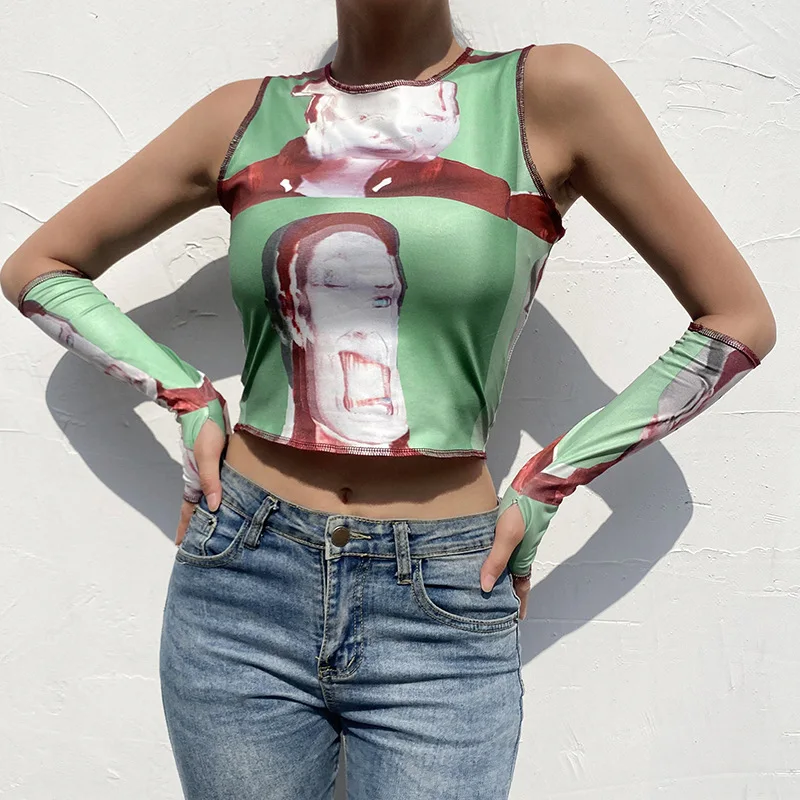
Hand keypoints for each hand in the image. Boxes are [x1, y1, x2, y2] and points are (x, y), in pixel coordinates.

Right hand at [174, 418, 227, 545]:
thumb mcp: (207, 455)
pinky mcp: (219, 458)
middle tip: (202, 542)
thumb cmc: (205, 428)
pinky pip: (218, 481)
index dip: (185, 526)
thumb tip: (212, 506)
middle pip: (197, 504)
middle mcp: (200, 475)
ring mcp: (209, 467)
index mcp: (194, 478)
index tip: (180, 545)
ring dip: (210, 508)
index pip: (189, 508)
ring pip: (208, 493)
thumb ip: (210, 479)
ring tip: (218, 524)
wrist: (205, 404)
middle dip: (197, 523)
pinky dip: (220, 492)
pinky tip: (230, 496)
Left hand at [480, 502, 530, 619]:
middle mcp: (518, 551)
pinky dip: (488, 554)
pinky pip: (496, 547)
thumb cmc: (524, 509)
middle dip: (502, 592)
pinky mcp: (505, 526)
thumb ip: (496, 560)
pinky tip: (475, 554)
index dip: (518, 603)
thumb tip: (486, 587)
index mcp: (522, 559)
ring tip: (476, 583)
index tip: (515, 620)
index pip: (520, 588)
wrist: (534, 482)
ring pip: (502, 562)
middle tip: (487, 606)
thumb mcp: (507, 536)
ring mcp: (512, 539)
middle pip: (509, 577)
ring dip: (494, 572)